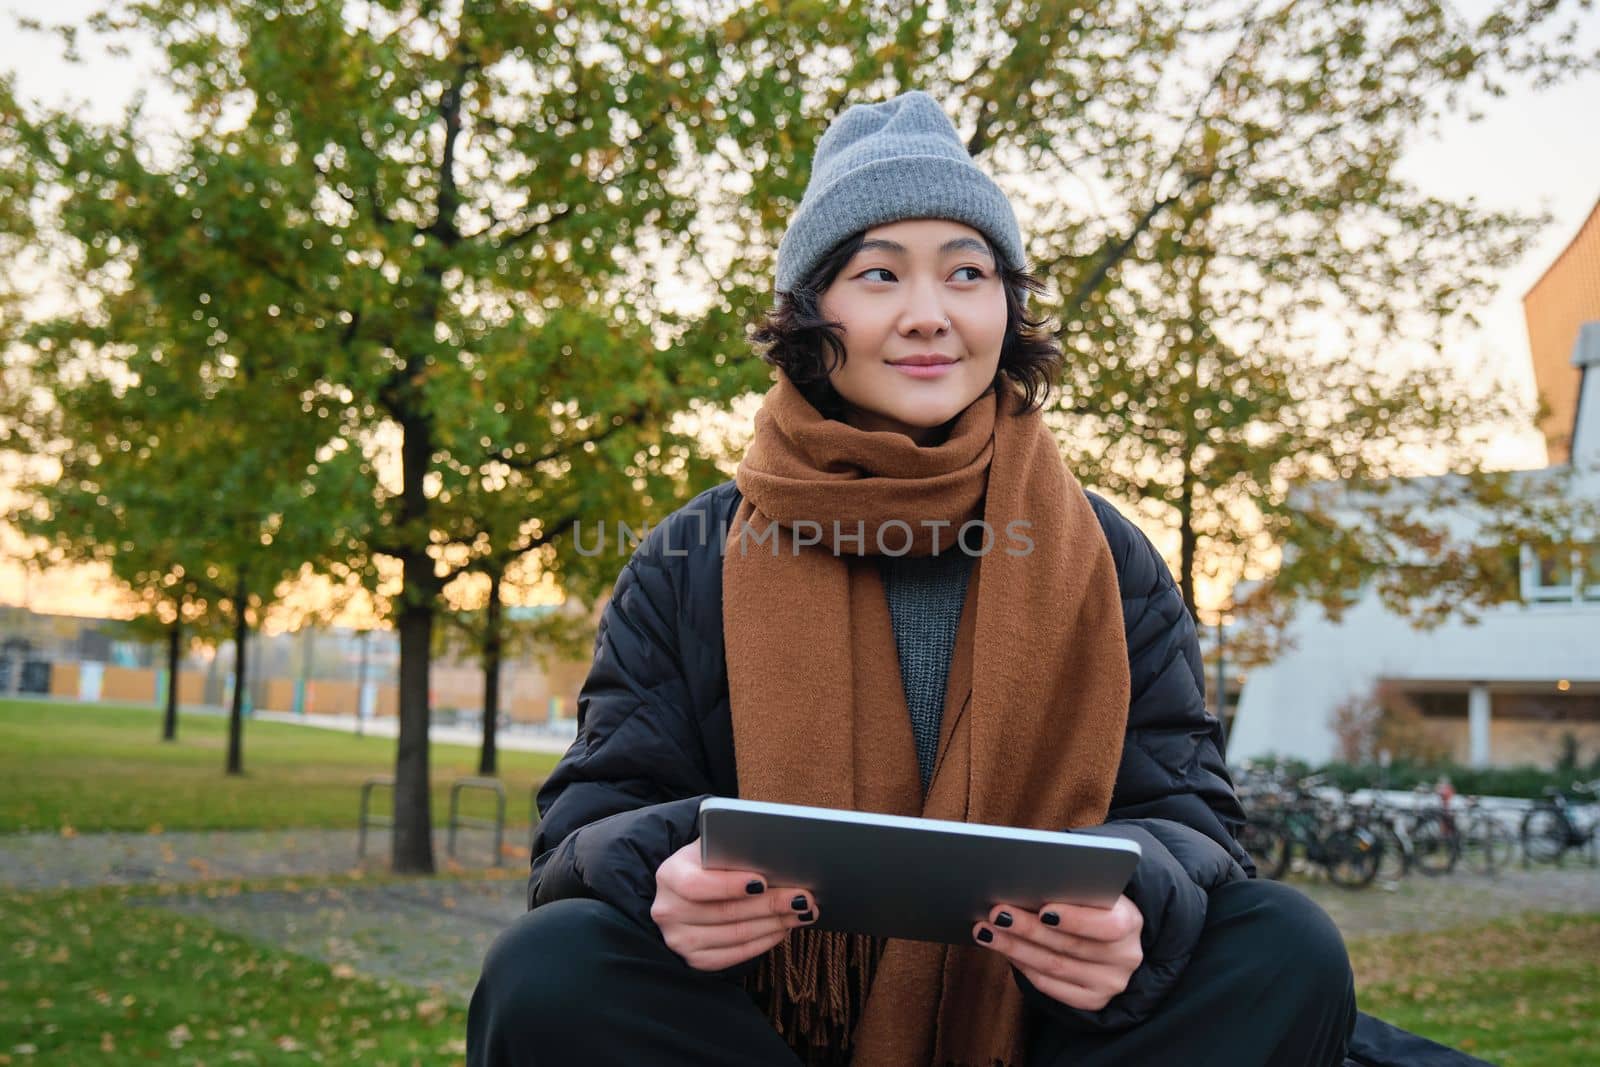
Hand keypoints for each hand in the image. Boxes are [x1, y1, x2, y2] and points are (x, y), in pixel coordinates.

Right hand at [651, 839, 819, 970]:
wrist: (684, 892)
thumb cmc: (706, 863)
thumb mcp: (710, 847)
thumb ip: (730, 845)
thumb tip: (770, 847)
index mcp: (669, 875)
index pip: (696, 885)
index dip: (730, 885)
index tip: (762, 881)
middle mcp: (669, 911)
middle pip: (725, 912)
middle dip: (770, 904)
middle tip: (802, 897)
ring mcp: (680, 940)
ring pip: (736, 935)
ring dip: (775, 924)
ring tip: (803, 912)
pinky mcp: (696, 960)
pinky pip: (736, 955)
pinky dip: (765, 941)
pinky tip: (784, 928)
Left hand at [971, 895, 1142, 1011]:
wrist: (1113, 938)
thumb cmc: (1094, 902)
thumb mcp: (1094, 889)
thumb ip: (1072, 885)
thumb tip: (1027, 879)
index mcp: (1131, 921)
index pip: (1107, 924)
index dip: (1074, 919)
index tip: (1042, 909)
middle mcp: (1126, 957)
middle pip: (1070, 945)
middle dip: (1029, 928)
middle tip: (997, 913)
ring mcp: (1109, 983)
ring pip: (1054, 966)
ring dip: (1015, 947)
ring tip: (987, 930)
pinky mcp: (1092, 1000)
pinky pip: (1050, 986)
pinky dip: (1024, 967)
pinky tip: (1004, 950)